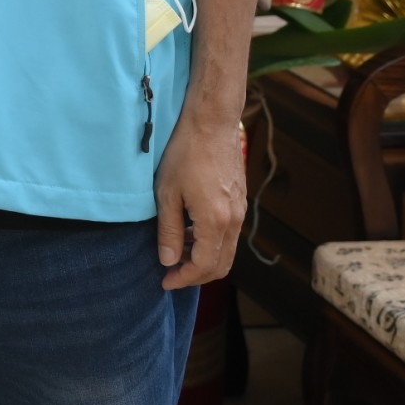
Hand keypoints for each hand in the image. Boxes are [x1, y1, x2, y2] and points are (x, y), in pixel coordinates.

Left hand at [155, 105, 247, 287]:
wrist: (212, 123)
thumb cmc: (185, 154)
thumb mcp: (167, 193)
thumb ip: (170, 230)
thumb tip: (169, 261)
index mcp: (216, 222)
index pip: (204, 266)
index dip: (183, 279)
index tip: (164, 281)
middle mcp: (234, 221)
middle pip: (221, 265)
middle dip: (196, 276)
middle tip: (171, 274)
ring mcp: (240, 211)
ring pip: (227, 251)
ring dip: (204, 259)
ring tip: (177, 253)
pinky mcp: (240, 202)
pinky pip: (229, 235)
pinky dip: (212, 243)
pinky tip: (191, 232)